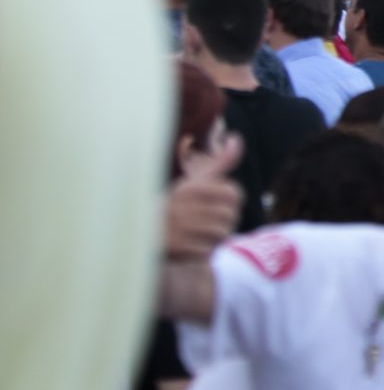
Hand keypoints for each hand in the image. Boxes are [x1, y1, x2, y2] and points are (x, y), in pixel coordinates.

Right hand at [165, 132, 244, 258]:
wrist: (142, 234)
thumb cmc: (176, 204)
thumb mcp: (195, 180)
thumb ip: (219, 162)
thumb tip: (236, 138)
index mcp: (192, 187)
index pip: (234, 193)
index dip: (230, 201)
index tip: (216, 203)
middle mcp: (184, 204)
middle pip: (231, 215)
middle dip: (224, 220)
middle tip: (206, 221)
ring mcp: (178, 227)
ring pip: (221, 235)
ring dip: (214, 237)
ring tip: (196, 233)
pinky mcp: (175, 248)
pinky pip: (208, 252)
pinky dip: (203, 252)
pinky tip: (189, 246)